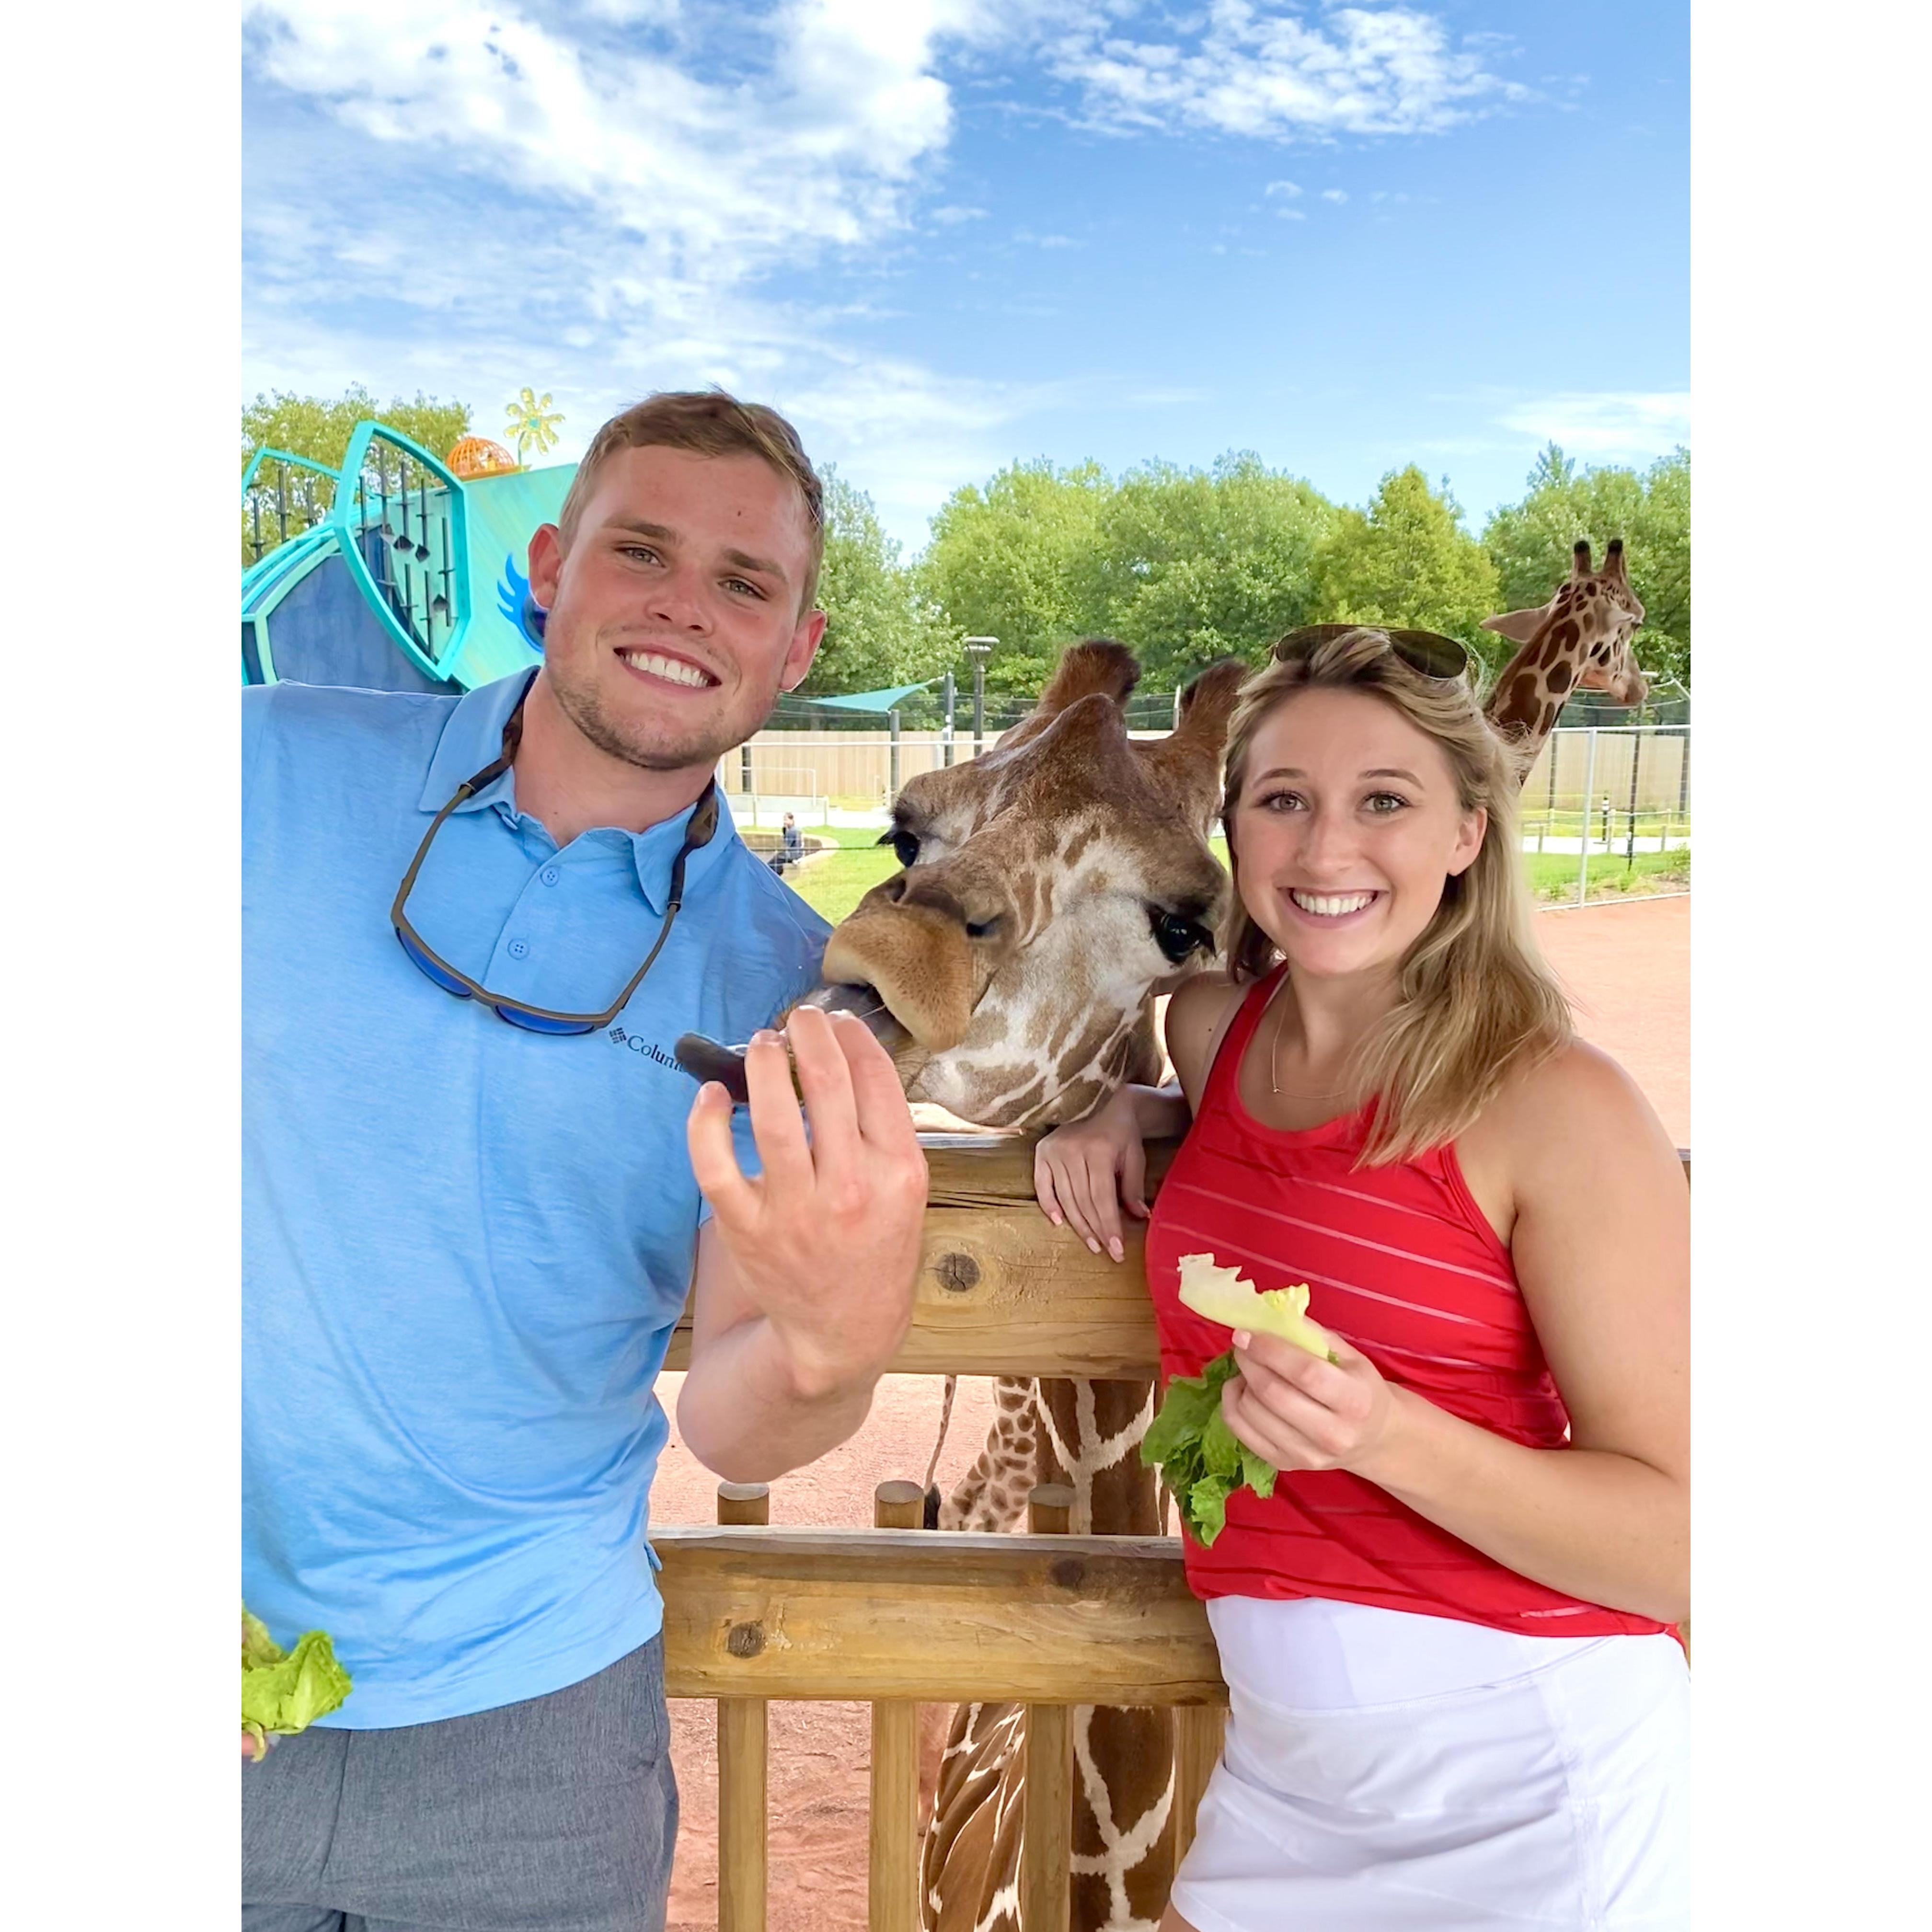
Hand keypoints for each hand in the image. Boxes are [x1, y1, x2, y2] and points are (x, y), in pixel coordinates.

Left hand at [686, 1005, 926, 1399]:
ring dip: (762, 1062)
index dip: (852, 1035)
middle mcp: (850, 1186)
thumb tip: (845, 1053)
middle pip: (824, 1081)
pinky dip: (706, 1120)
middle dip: (808, 1033)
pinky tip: (712, 1094)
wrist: (844, 1330)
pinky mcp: (747, 1227)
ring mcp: (795, 1209)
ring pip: (770, 1113)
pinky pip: (715, 1162)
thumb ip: (884, 1129)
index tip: (838, 1021)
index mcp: (898, 1171)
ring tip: (763, 1043)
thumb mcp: (907, 1189)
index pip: (874, 1077)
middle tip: (799, 1018)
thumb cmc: (876, 1248)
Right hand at [1034, 1087, 1147, 1261]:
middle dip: (1096, 1230)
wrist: (1100, 1099)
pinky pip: (1042, 1185)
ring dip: (1077, 1224)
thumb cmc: (1121, 1130)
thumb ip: (1133, 1186)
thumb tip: (1140, 1217)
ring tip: (1091, 1243)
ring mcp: (1055, 1151)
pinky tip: (1058, 1222)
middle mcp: (1073, 1151)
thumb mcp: (1134, 1155)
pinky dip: (1049, 1205)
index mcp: (1098, 1150)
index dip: (1109, 1226)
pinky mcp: (1042, 1151)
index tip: (1117, 1250)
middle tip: (1105, 1251)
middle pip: (1083, 1201)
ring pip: (1065, 1198)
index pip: (1102, 1198)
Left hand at [1220, 1328, 1399, 1476]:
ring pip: (1253, 1412)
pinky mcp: (1285, 1465)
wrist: (1373, 1439)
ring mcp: (1307, 1455)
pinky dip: (1232, 1405)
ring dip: (1240, 1382)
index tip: (1248, 1332)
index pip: (1304, 1372)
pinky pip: (1241, 1432)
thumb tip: (1271, 1313)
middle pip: (1273, 1394)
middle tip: (1242, 1344)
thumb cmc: (1360, 1390)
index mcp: (1355, 1401)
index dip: (1269, 1349)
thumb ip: (1314, 1335)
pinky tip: (1242, 1389)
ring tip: (1248, 1367)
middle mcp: (1333, 1434)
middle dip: (1248, 1362)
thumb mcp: (1351, 1358)